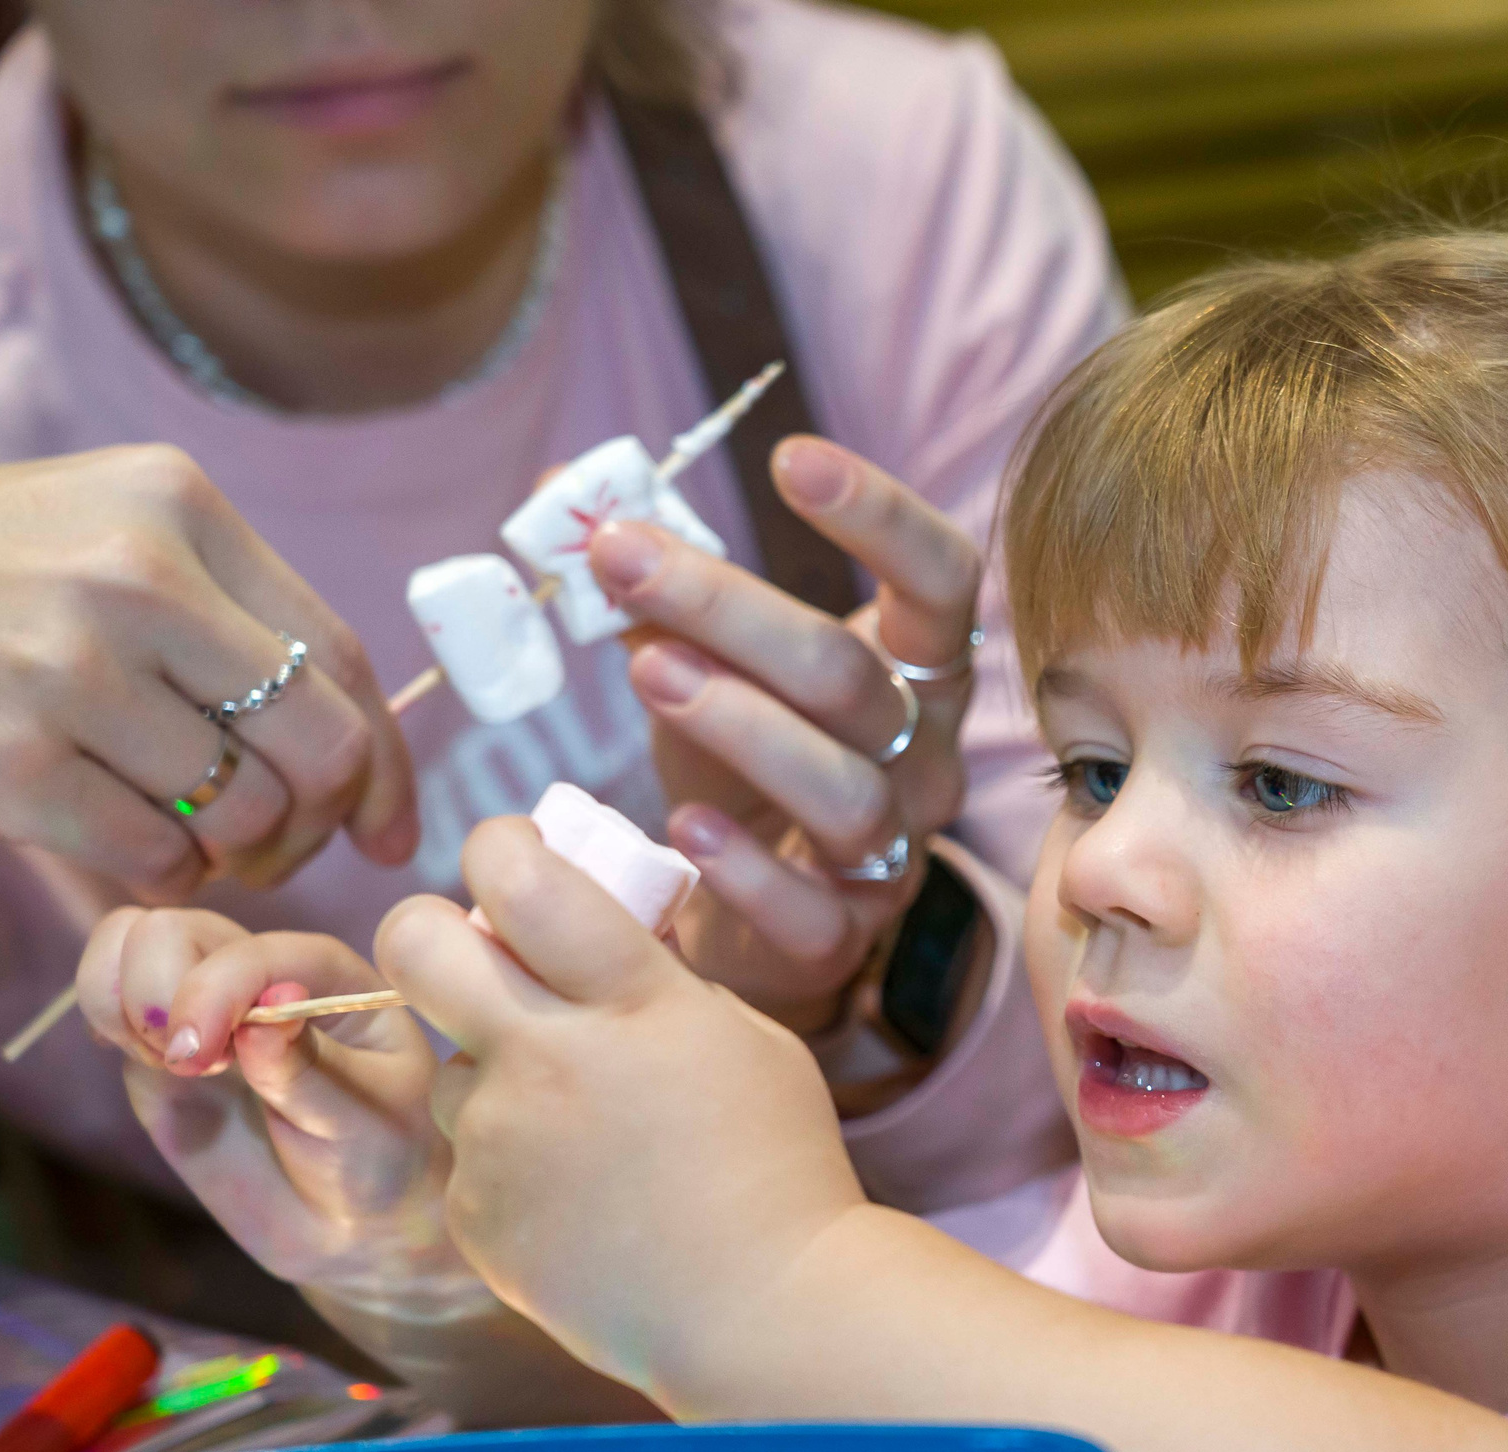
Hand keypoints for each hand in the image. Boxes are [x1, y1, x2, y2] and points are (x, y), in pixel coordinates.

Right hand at [0, 447, 416, 899]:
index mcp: (178, 507)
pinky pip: (159, 856)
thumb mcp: (117, 536)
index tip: (394, 828)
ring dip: (239, 854)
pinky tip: (135, 848)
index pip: (341, 657)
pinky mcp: (7, 758)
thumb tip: (371, 764)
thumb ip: (235, 616)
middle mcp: (134, 577)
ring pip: (247, 812)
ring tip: (199, 841)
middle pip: (321, 746)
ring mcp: (65, 668)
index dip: (390, 764)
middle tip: (285, 844)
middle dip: (323, 819)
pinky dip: (167, 875)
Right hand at [76, 906, 484, 1322]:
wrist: (351, 1214)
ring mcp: (204, 1004)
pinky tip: (156, 1068)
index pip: (256, 951)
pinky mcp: (159, 1044)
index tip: (200, 1058)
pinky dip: (106, 1020)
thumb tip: (263, 1019)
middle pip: (171, 929)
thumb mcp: (364, 1125)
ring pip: (127, 942)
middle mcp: (260, 975)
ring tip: (173, 1067)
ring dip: (122, 1000)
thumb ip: (308, 1076)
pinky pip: (107, 996)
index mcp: (329, 978)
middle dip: (156, 990)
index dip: (216, 988)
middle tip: (192, 1067)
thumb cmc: (381, 1157)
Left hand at [377, 816, 861, 1392]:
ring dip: (493, 1073)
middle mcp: (549, 1059)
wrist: (766, 1310)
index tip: (516, 856)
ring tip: (581, 1130)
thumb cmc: (777, 1165)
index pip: (520, 877)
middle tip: (469, 953)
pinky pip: (469, 1156)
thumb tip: (583, 932)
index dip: (501, 845)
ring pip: (445, 1065)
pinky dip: (513, 1164)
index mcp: (634, 1001)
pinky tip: (583, 1198)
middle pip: (414, 944)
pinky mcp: (474, 1214)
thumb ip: (657, 980)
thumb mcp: (743, 1038)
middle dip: (427, 928)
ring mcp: (499, 1141)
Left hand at [588, 436, 981, 1032]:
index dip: (883, 517)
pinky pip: (813, 911)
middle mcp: (925, 757)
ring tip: (645, 671)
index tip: (790, 459)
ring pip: (845, 792)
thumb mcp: (704, 664)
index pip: (940, 580)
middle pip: (855, 680)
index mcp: (914, 671)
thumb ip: (656, 586)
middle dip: (735, 610)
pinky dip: (747, 871)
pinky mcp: (844, 937)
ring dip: (743, 725)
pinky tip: (681, 829)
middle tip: (621, 558)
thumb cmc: (737, 768)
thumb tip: (567, 484)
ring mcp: (894, 851)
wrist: (752, 923)